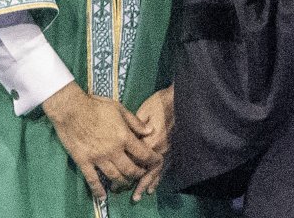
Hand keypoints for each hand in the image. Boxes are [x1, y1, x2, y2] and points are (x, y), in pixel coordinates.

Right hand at [43, 82, 160, 199]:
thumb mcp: (119, 109)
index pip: (143, 153)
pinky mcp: (84, 162)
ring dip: (123, 182)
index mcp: (123, 136)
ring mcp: (98, 158)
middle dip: (139, 173)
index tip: (156, 162)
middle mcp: (113, 150)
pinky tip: (102, 196)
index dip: (152, 160)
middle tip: (141, 173)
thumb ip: (135, 122)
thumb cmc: (96, 105)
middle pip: (130, 169)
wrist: (71, 109)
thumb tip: (150, 130)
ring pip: (114, 176)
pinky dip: (98, 190)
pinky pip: (92, 180)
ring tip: (126, 183)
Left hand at [132, 87, 174, 202]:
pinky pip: (166, 167)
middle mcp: (159, 149)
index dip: (124, 168)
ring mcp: (167, 150)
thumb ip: (135, 128)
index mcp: (149, 140)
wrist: (178, 98)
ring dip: (147, 184)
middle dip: (135, 183)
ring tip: (139, 195)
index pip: (134, 159)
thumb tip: (128, 140)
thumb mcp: (143, 111)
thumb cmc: (159, 102)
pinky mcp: (173, 149)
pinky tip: (153, 187)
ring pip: (156, 172)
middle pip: (145, 170)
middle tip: (123, 191)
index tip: (115, 175)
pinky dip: (159, 178)